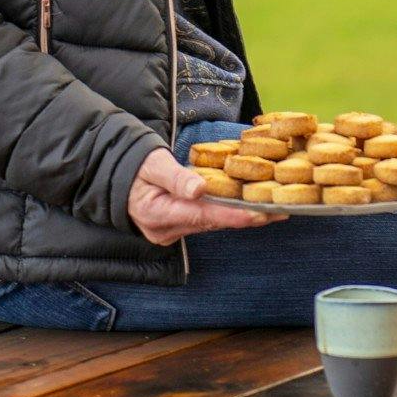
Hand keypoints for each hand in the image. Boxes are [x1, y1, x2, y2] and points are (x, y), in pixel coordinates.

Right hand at [126, 147, 287, 243]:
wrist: (116, 176)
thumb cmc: (135, 164)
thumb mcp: (152, 164)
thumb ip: (176, 177)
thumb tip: (199, 188)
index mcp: (156, 213)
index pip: (202, 216)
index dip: (232, 215)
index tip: (259, 214)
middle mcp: (165, 230)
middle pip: (212, 223)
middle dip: (246, 217)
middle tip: (280, 211)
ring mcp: (171, 233)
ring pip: (211, 224)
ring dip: (240, 217)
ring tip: (273, 210)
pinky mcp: (177, 229)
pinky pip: (206, 222)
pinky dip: (226, 214)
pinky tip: (250, 209)